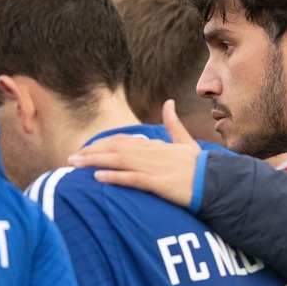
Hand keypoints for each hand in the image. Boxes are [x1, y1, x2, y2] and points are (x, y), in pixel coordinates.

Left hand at [68, 100, 200, 206]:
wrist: (216, 182)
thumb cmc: (201, 165)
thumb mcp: (186, 141)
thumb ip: (173, 123)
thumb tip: (168, 102)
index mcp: (157, 145)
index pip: (124, 141)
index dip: (103, 144)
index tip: (86, 149)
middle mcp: (153, 154)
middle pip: (116, 150)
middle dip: (92, 153)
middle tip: (70, 158)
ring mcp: (155, 168)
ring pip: (120, 162)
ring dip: (96, 162)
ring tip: (76, 165)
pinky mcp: (159, 184)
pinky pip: (133, 179)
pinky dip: (114, 177)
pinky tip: (98, 178)